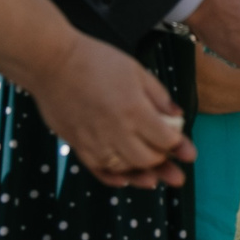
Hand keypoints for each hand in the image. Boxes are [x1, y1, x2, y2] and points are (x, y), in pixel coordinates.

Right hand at [28, 36, 194, 187]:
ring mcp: (94, 140)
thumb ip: (159, 96)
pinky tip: (125, 179)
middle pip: (148, 159)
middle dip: (163, 163)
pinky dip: (113, 177)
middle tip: (170, 163)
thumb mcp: (137, 71)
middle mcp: (116, 130)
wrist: (52, 62)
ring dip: (141, 173)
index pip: (166, 140)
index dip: (180, 147)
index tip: (187, 150)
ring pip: (125, 168)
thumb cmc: (96, 60)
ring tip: (153, 176)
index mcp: (135, 110)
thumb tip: (178, 115)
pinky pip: (98, 169)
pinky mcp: (76, 144)